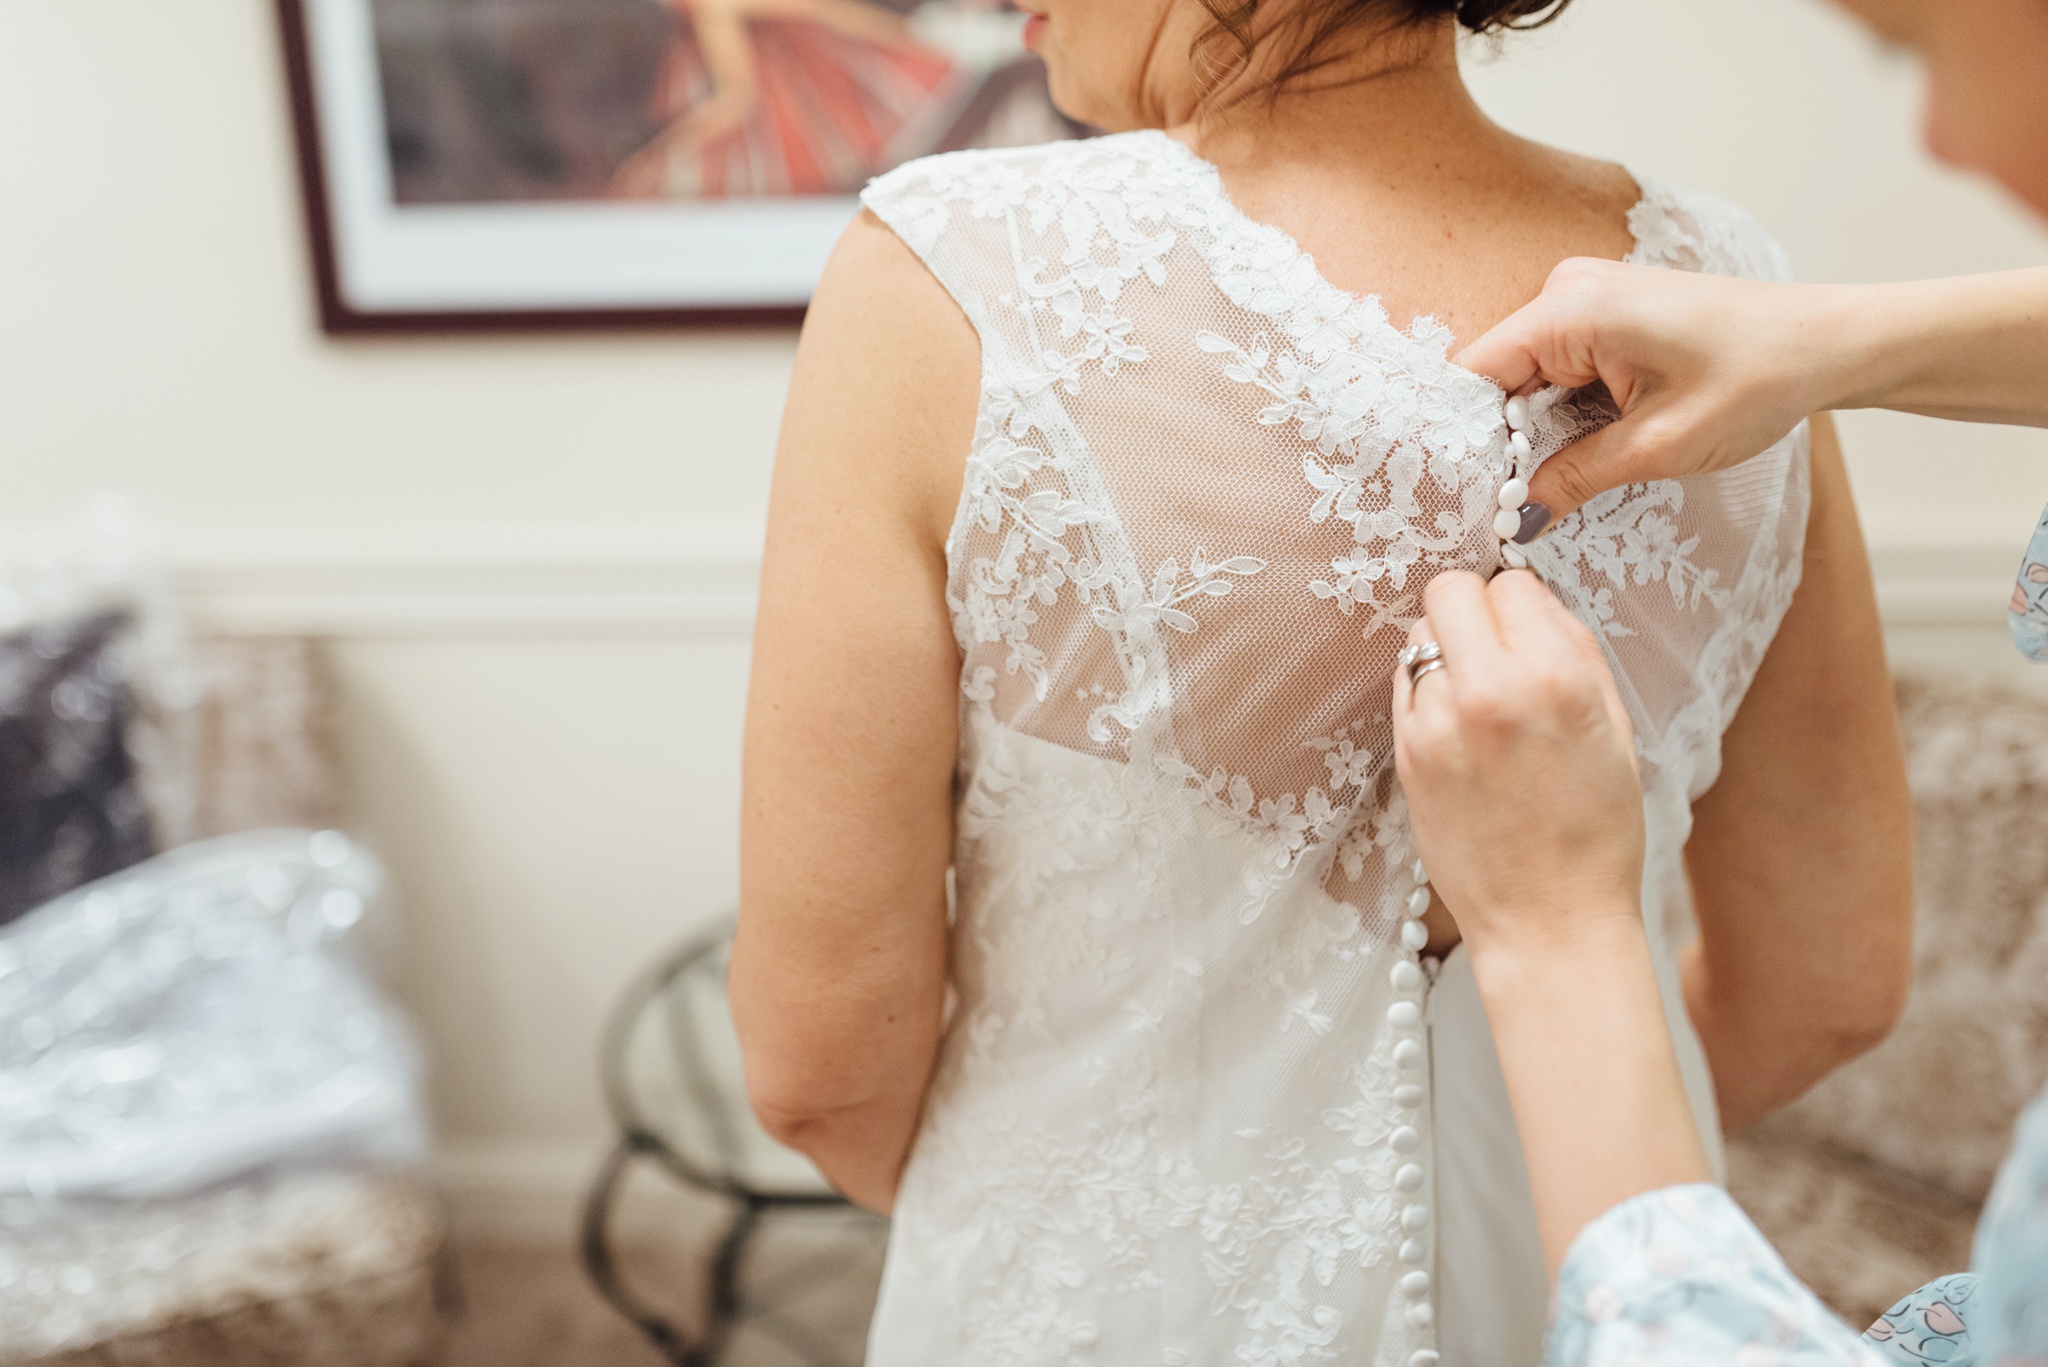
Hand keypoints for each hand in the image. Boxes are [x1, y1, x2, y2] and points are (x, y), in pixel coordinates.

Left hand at [1392, 569, 1645, 959]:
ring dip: (1446, 652)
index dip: (1522, 606)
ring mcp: (1436, 724)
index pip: (1511, 584)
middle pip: (1449, 591)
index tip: (1529, 633)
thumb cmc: (1595, 831)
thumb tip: (1534, 602)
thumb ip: (1575, 652)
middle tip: (1495, 649)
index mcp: (1554, 678)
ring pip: (1418, 637)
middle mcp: (1488, 690)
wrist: (1548, 920)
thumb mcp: (1614, 729)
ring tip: (1479, 698)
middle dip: (1472, 609)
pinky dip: (1428, 694)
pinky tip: (1459, 732)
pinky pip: (1405, 688)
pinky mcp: (1406, 756)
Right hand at [1454, 259, 1841, 525]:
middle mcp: (1567, 289)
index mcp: (1570, 309)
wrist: (1829, 342)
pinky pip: (1555, 366)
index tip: (1467, 498)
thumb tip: (1516, 519)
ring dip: (1531, 430)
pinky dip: (1557, 411)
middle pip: (1494, 376)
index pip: (1473, 375)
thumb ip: (1574, 478)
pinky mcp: (1605, 312)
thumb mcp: (1659, 446)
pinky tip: (1571, 450)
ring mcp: (1586, 296)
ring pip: (1524, 376)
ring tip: (1539, 485)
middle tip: (1503, 507)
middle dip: (1497, 441)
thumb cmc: (1757, 379)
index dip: (1462, 440)